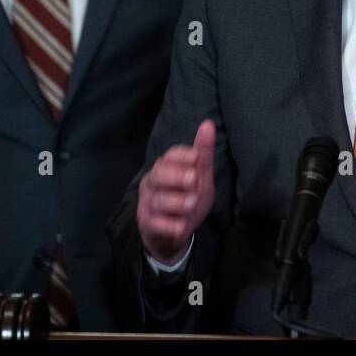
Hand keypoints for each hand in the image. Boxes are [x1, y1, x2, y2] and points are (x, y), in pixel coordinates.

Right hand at [137, 120, 215, 265]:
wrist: (175, 231)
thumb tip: (208, 124)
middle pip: (159, 174)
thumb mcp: (200, 176)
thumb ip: (203, 154)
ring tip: (191, 203)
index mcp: (166, 166)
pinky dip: (168, 226)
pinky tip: (181, 227)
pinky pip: (154, 223)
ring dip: (176, 201)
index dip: (182, 156)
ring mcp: (148, 202)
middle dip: (176, 176)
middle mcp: (154, 182)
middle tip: (193, 180)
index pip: (170, 156)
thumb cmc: (189, 196)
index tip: (196, 158)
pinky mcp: (147, 223)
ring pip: (158, 199)